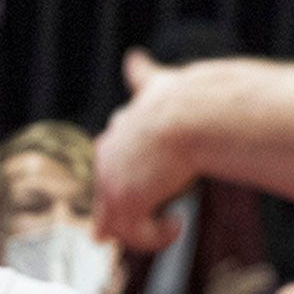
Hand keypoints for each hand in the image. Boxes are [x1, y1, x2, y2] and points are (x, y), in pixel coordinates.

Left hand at [92, 46, 197, 253]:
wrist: (193, 113)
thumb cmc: (184, 100)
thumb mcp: (157, 85)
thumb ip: (143, 77)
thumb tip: (134, 57)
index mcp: (112, 135)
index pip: (103, 166)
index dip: (117, 183)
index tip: (135, 192)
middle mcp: (104, 159)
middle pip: (99, 201)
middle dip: (118, 217)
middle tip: (153, 224)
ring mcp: (110, 183)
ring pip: (114, 223)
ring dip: (144, 229)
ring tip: (171, 224)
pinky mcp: (124, 204)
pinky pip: (136, 236)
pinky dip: (158, 236)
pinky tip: (177, 225)